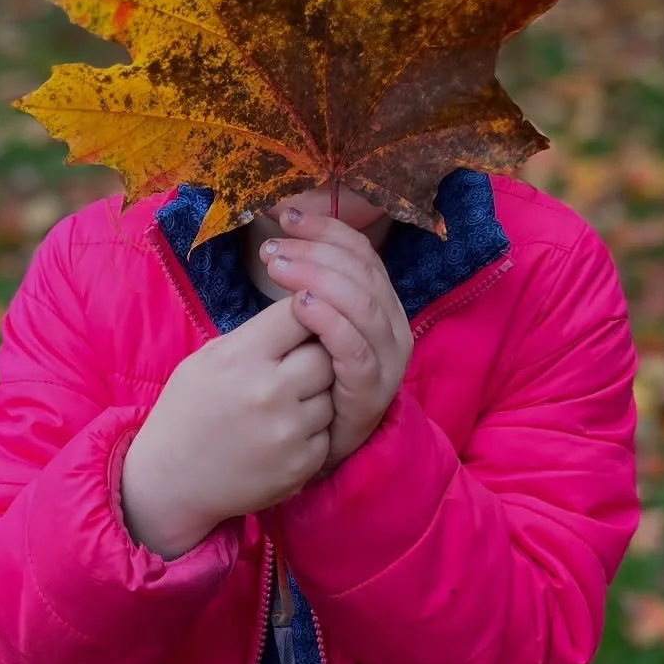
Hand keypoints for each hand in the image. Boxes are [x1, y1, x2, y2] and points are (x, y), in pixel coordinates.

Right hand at [121, 297, 333, 558]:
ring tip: (283, 407)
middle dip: (316, 358)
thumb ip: (254, 337)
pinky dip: (312, 434)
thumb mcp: (206, 360)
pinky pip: (328, 433)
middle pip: (328, 354)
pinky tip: (281, 437)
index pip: (300, 314)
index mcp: (241, 356)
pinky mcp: (301, 463)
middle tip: (294, 370)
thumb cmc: (187, 413)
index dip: (306, 314)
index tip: (301, 323)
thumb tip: (304, 311)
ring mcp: (288, 430)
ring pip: (333, 395)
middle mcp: (268, 390)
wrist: (170, 481)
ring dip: (317, 397)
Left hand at [259, 209, 412, 469]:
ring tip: (278, 267)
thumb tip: (284, 223)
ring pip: (361, 304)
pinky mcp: (371, 392)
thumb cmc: (296, 380)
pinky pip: (355, 348)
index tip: (284, 215)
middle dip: (315, 251)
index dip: (324, 228)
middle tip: (272, 249)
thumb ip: (305, 281)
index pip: (359, 251)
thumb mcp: (302, 324)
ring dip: (318, 277)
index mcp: (377, 303)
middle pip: (361, 272)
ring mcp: (385, 361)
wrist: (298, 448)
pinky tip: (301, 307)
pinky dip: (330, 322)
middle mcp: (391, 327)